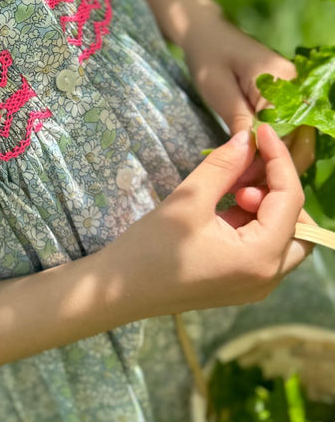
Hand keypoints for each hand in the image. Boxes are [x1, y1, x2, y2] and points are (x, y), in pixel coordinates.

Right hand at [111, 124, 310, 317]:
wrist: (121, 290)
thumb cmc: (151, 247)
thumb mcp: (189, 199)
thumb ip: (224, 166)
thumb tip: (248, 139)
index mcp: (260, 259)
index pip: (290, 201)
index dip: (279, 160)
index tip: (261, 131)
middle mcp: (268, 277)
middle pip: (300, 226)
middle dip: (279, 191)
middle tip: (244, 174)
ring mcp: (256, 284)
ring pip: (285, 236)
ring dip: (267, 206)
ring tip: (231, 190)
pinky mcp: (242, 283)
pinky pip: (265, 248)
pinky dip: (255, 222)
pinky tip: (227, 205)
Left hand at [182, 14, 315, 175]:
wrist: (204, 31)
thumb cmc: (207, 55)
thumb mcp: (218, 90)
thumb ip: (240, 121)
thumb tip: (253, 156)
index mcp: (282, 80)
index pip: (286, 132)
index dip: (268, 161)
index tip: (245, 182)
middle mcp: (295, 85)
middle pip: (296, 138)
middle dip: (272, 166)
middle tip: (243, 189)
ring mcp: (292, 92)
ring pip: (292, 138)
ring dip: (270, 162)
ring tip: (242, 182)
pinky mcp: (282, 98)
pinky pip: (283, 130)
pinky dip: (268, 149)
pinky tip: (248, 166)